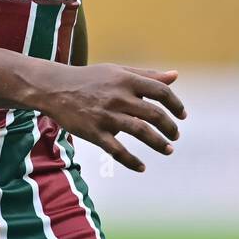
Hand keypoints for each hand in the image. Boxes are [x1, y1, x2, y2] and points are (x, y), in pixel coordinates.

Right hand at [35, 64, 185, 172]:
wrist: (55, 88)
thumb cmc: (91, 79)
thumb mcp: (118, 71)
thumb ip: (147, 75)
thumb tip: (175, 76)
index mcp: (126, 80)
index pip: (160, 91)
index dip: (176, 104)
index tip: (182, 115)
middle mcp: (118, 97)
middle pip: (154, 114)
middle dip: (170, 127)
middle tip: (175, 136)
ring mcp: (106, 116)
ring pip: (140, 132)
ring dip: (158, 143)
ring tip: (168, 149)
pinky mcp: (94, 132)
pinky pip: (117, 150)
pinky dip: (131, 160)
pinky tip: (142, 167)